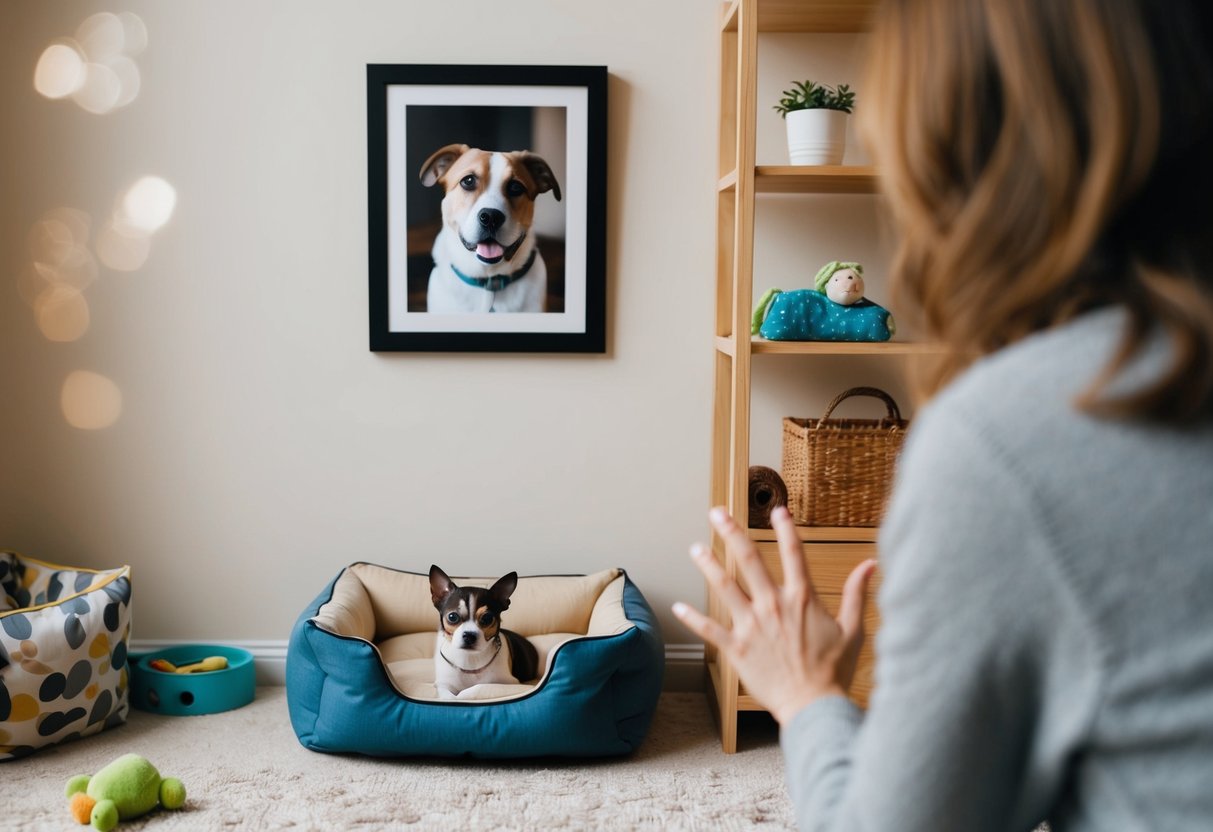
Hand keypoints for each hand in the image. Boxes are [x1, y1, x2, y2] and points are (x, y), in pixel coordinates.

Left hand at [673, 505, 876, 725]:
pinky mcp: (737, 648)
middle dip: (731, 532)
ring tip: (695, 548)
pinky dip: (692, 618)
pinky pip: (710, 629)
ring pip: (724, 586)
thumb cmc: (834, 671)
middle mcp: (773, 605)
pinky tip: (677, 607)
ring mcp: (752, 625)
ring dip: (708, 565)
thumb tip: (870, 565)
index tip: (776, 510)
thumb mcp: (854, 630)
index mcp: (801, 598)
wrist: (814, 706)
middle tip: (716, 512)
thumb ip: (857, 594)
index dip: (785, 528)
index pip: (792, 553)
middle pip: (749, 560)